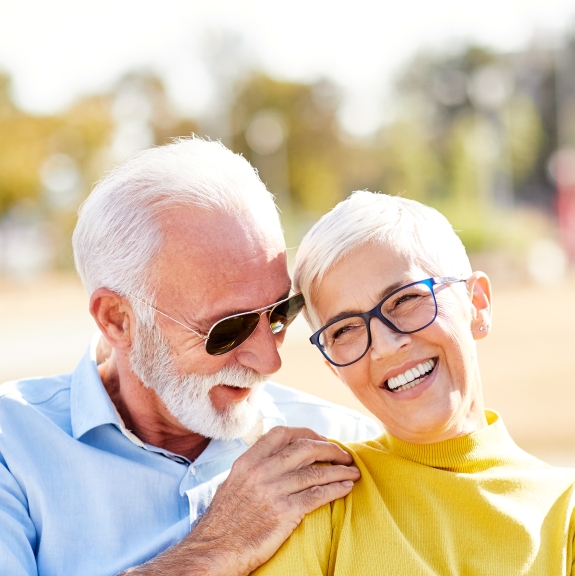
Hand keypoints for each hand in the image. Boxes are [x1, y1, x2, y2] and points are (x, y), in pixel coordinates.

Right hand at [121, 426, 359, 575]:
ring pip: (315, 472)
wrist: (214, 551)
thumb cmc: (224, 521)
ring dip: (339, 470)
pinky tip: (346, 487)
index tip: (320, 438)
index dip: (305, 432)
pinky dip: (335, 488)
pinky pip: (317, 495)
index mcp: (247, 461)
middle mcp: (260, 471)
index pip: (281, 434)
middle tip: (344, 454)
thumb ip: (254, 467)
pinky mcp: (284, 513)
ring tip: (353, 471)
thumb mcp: (233, 483)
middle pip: (304, 449)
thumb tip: (277, 457)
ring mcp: (272, 491)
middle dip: (329, 449)